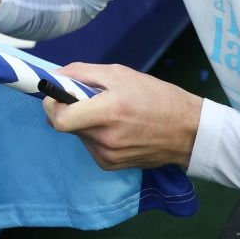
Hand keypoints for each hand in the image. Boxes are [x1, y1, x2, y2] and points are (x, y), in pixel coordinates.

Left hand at [42, 62, 203, 169]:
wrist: (188, 131)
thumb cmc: (157, 97)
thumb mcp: (120, 73)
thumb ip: (82, 72)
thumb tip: (54, 76)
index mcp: (107, 112)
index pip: (58, 118)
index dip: (51, 103)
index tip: (57, 93)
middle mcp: (105, 139)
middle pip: (66, 124)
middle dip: (70, 108)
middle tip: (91, 98)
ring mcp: (107, 156)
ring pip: (78, 134)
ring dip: (84, 121)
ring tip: (112, 112)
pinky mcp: (110, 165)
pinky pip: (90, 145)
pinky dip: (95, 134)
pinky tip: (117, 127)